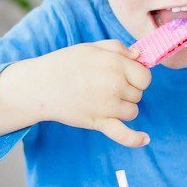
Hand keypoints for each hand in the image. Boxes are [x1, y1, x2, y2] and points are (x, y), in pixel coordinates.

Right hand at [31, 40, 151, 148]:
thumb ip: (118, 48)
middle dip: (127, 91)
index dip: (137, 77)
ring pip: (132, 111)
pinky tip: (145, 139)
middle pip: (138, 94)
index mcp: (116, 64)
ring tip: (103, 100)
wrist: (41, 85)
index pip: (145, 77)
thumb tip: (139, 55)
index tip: (126, 76)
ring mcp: (108, 106)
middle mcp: (115, 85)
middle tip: (105, 86)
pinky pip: (123, 135)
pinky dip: (135, 139)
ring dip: (123, 108)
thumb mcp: (91, 47)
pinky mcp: (99, 123)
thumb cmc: (65, 64)